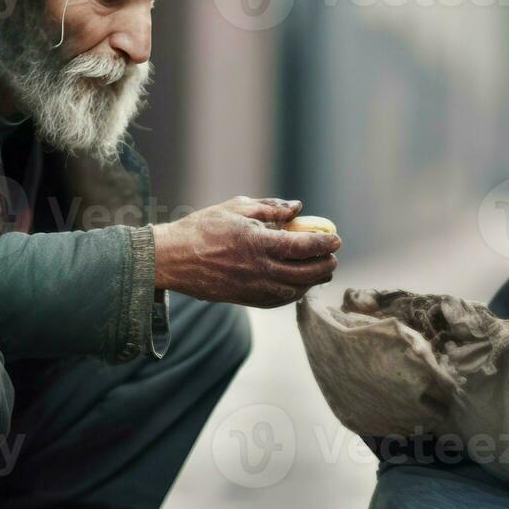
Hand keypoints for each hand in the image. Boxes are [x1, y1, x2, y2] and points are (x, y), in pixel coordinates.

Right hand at [152, 197, 341, 307]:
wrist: (172, 259)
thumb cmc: (202, 228)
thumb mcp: (236, 208)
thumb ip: (270, 208)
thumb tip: (297, 208)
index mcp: (258, 243)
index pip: (303, 247)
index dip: (324, 244)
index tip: (336, 239)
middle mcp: (259, 269)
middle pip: (305, 273)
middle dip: (325, 265)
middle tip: (333, 258)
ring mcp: (253, 288)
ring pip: (295, 290)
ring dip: (313, 282)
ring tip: (322, 271)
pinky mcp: (246, 299)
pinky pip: (278, 300)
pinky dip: (294, 293)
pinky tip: (299, 285)